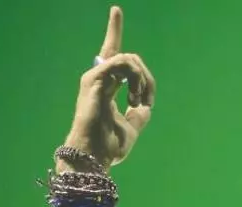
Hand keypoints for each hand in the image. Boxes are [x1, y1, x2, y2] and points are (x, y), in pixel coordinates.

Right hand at [61, 6, 155, 171]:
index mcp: (106, 86)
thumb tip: (147, 97)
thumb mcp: (135, 124)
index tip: (116, 10)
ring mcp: (94, 77)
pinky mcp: (94, 79)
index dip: (114, 31)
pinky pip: (122, 63)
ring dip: (141, 79)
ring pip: (128, 59)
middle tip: (143, 101)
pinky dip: (135, 78)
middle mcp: (98, 78)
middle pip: (126, 55)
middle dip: (145, 78)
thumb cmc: (110, 145)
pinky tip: (133, 96)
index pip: (113, 55)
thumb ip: (141, 106)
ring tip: (137, 100)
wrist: (95, 156)